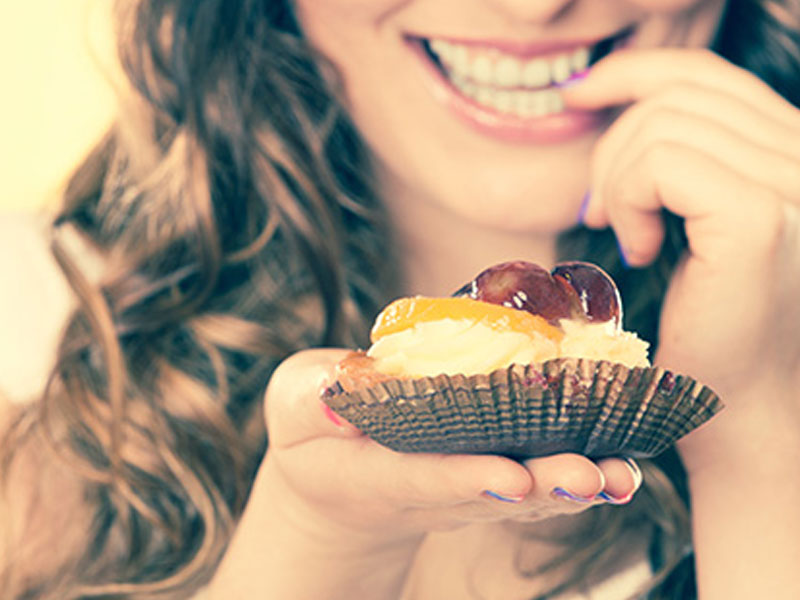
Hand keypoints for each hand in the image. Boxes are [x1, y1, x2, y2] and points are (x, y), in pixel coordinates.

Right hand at [263, 349, 642, 550]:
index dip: (467, 477)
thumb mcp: (294, 403)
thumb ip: (312, 396)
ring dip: (573, 486)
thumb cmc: (316, 432)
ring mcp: (464, 491)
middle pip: (491, 493)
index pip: (424, 478)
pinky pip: (534, 483)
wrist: (342, 481)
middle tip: (591, 475)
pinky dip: (577, 472)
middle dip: (543, 485)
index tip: (512, 475)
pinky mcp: (488, 479)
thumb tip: (342, 390)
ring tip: (621, 474)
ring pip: (523, 495)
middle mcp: (431, 490)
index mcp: (377, 472)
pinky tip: (620, 463)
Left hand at [564, 48, 799, 469]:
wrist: (738, 407)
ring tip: (627, 239)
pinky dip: (629, 200)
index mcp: (792, 153)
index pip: (706, 76)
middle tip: (598, 211)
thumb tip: (613, 94)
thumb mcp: (689, 219)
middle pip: (679, 94)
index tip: (578, 95)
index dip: (633, 73)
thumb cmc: (708, 325)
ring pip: (663, 126)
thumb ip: (681, 156)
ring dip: (618, 183)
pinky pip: (662, 163)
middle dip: (613, 145)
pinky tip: (640, 250)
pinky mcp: (759, 217)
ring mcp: (792, 185)